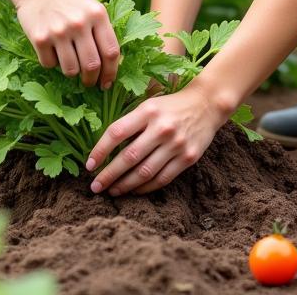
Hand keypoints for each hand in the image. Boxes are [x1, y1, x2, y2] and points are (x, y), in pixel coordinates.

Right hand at [12, 0, 118, 88]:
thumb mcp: (89, 1)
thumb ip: (101, 26)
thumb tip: (112, 60)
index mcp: (97, 14)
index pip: (111, 52)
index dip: (112, 72)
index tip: (108, 83)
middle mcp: (80, 23)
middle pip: (92, 66)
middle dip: (92, 80)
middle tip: (89, 83)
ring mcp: (59, 31)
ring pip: (71, 70)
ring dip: (72, 73)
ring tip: (69, 65)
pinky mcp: (39, 38)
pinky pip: (49, 64)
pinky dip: (51, 62)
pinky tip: (51, 50)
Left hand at [85, 81, 229, 196]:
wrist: (207, 105)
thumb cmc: (171, 106)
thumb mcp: (149, 105)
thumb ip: (131, 123)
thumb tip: (105, 148)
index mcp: (147, 111)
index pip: (117, 133)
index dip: (100, 150)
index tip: (89, 165)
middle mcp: (161, 128)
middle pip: (129, 157)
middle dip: (109, 175)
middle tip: (95, 187)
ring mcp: (176, 144)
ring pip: (144, 172)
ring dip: (125, 185)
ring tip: (112, 191)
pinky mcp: (187, 158)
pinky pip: (162, 178)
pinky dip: (145, 187)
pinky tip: (134, 190)